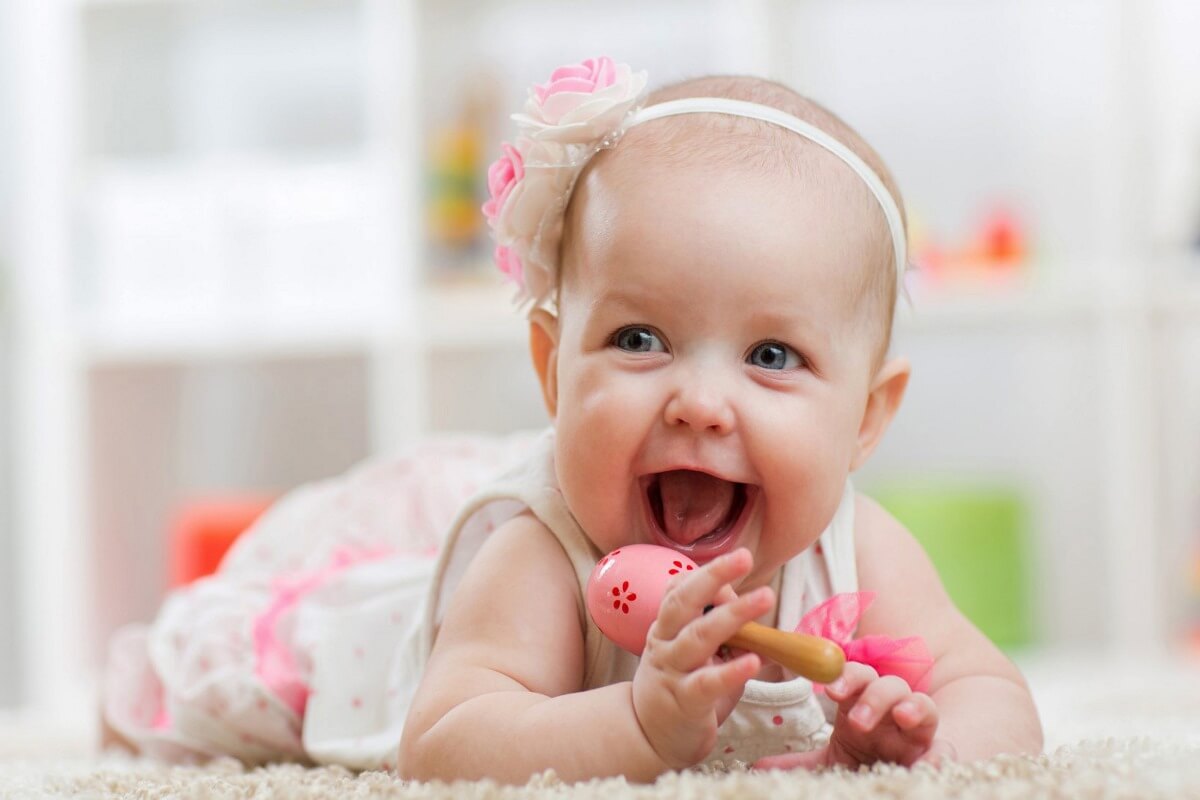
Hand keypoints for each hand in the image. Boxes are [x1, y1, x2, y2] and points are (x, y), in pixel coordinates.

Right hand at [631, 548, 774, 768]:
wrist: (649, 739)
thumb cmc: (681, 689)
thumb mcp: (698, 656)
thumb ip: (724, 635)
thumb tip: (758, 613)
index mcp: (666, 627)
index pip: (678, 590)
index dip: (706, 574)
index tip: (737, 561)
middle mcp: (665, 643)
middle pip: (683, 603)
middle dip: (714, 576)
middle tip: (744, 557)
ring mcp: (671, 672)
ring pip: (698, 636)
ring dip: (733, 614)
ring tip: (766, 597)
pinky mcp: (683, 702)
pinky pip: (707, 683)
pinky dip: (731, 670)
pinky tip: (754, 661)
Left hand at [754, 662, 954, 770]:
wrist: (896, 784)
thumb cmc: (865, 765)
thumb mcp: (832, 764)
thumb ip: (800, 763)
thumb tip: (757, 764)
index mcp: (865, 706)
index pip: (857, 678)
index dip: (846, 677)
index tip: (831, 690)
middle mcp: (893, 712)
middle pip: (888, 685)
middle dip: (873, 694)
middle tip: (855, 717)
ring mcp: (917, 732)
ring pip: (920, 704)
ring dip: (911, 707)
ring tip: (901, 716)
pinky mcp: (936, 755)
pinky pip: (943, 749)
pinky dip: (939, 754)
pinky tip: (929, 762)